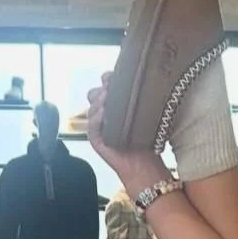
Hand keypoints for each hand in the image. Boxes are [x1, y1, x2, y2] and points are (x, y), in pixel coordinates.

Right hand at [87, 73, 167, 189]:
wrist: (143, 163)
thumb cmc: (145, 139)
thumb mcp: (143, 113)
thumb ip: (135, 98)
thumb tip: (135, 79)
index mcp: (115, 105)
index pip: (105, 86)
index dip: (108, 79)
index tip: (113, 74)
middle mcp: (105, 114)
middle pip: (95, 94)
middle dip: (103, 89)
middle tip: (111, 86)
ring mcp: (98, 126)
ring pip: (92, 107)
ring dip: (100, 100)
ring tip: (109, 98)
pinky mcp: (95, 138)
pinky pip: (92, 124)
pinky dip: (97, 116)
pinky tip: (105, 111)